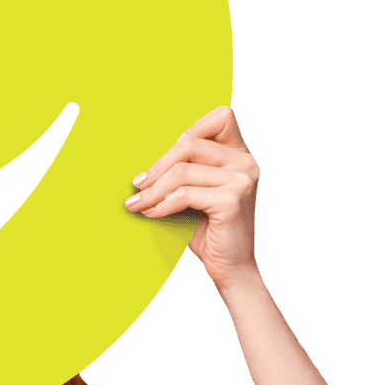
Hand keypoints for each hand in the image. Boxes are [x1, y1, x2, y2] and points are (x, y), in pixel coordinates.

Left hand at [123, 105, 259, 290]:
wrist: (230, 267)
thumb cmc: (206, 228)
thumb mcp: (193, 191)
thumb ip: (180, 169)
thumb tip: (140, 162)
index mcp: (239, 153)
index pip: (221, 117)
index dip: (189, 130)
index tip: (164, 160)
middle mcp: (245, 162)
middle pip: (189, 144)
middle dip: (157, 166)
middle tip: (137, 186)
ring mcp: (242, 179)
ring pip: (182, 172)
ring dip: (153, 190)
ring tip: (138, 204)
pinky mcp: (232, 199)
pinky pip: (184, 194)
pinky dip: (161, 205)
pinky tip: (151, 214)